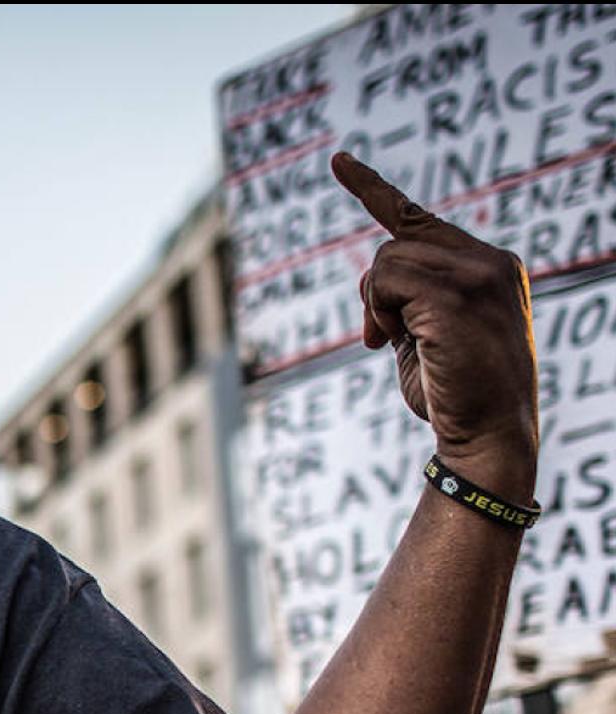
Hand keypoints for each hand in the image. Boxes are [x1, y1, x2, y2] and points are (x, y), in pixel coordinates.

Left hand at [333, 153, 536, 489]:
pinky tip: (398, 342)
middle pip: (394, 243)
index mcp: (487, 267)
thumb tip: (372, 279)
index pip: (418, 219)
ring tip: (401, 344)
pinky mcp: (458, 294)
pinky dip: (379, 314)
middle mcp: (490, 261)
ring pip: (385, 262)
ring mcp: (479, 274)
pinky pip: (386, 282)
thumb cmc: (454, 393)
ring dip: (377, 309)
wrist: (486, 436)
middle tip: (382, 338)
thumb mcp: (424, 334)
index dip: (372, 189)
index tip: (338, 161)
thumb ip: (405, 298)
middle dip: (375, 293)